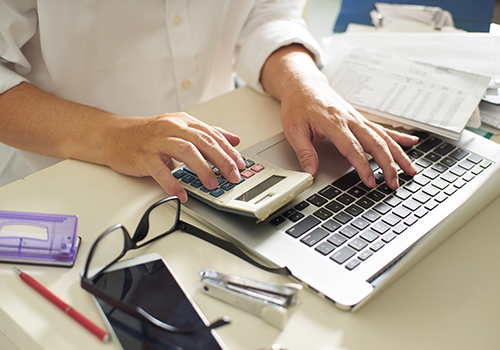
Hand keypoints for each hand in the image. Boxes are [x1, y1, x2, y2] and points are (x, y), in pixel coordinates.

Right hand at [103, 112, 244, 201]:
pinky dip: (173, 184)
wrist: (113, 136)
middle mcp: (171, 128)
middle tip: (233, 175)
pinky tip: (182, 194)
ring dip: (202, 169)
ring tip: (212, 184)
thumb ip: (206, 134)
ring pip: (186, 151)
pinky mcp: (143, 156)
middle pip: (202, 142)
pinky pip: (161, 171)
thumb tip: (234, 140)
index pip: (211, 135)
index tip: (241, 165)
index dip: (228, 151)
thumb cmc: (147, 135)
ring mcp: (157, 142)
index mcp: (183, 122)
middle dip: (221, 160)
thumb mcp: (180, 129)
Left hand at [279, 76, 418, 188]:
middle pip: (375, 143)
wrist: (303, 85)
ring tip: (410, 170)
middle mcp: (350, 119)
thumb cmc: (298, 106)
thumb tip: (310, 173)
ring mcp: (357, 118)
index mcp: (333, 123)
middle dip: (388, 165)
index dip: (363, 166)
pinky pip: (382, 129)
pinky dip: (398, 137)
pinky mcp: (360, 118)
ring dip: (398, 154)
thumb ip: (304, 152)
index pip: (353, 148)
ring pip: (383, 137)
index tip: (371, 182)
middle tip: (394, 183)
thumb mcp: (293, 130)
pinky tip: (412, 143)